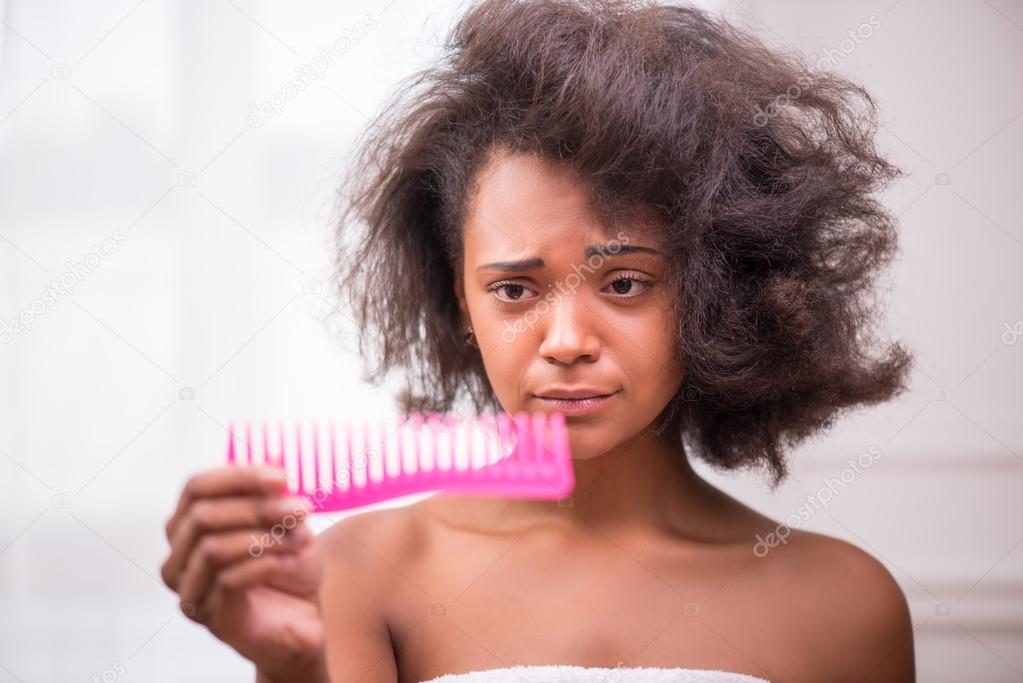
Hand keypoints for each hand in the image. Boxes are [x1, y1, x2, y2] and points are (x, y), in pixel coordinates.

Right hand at [161, 465, 326, 680]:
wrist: (302, 619)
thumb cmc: (286, 565)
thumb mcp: (285, 519)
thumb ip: (273, 490)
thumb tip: (275, 455)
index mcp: (188, 524)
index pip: (196, 487)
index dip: (237, 476)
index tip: (281, 476)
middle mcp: (178, 555)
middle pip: (202, 515)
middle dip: (256, 507)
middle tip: (300, 508)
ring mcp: (188, 588)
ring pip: (213, 547)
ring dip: (265, 536)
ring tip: (302, 537)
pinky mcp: (208, 614)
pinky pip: (229, 579)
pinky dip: (268, 563)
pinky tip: (293, 560)